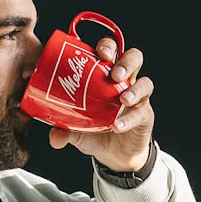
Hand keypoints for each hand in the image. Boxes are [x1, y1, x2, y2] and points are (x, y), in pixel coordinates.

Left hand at [49, 37, 154, 170]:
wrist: (112, 155)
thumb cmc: (94, 131)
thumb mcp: (75, 130)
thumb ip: (63, 130)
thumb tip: (54, 135)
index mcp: (106, 75)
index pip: (111, 51)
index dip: (107, 46)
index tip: (99, 53)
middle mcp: (124, 82)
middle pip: (134, 58)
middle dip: (126, 62)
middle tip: (114, 74)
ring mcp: (138, 98)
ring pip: (146, 83)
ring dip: (134, 89)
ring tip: (122, 99)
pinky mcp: (145, 116)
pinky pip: (141, 113)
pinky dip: (129, 119)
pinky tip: (117, 126)